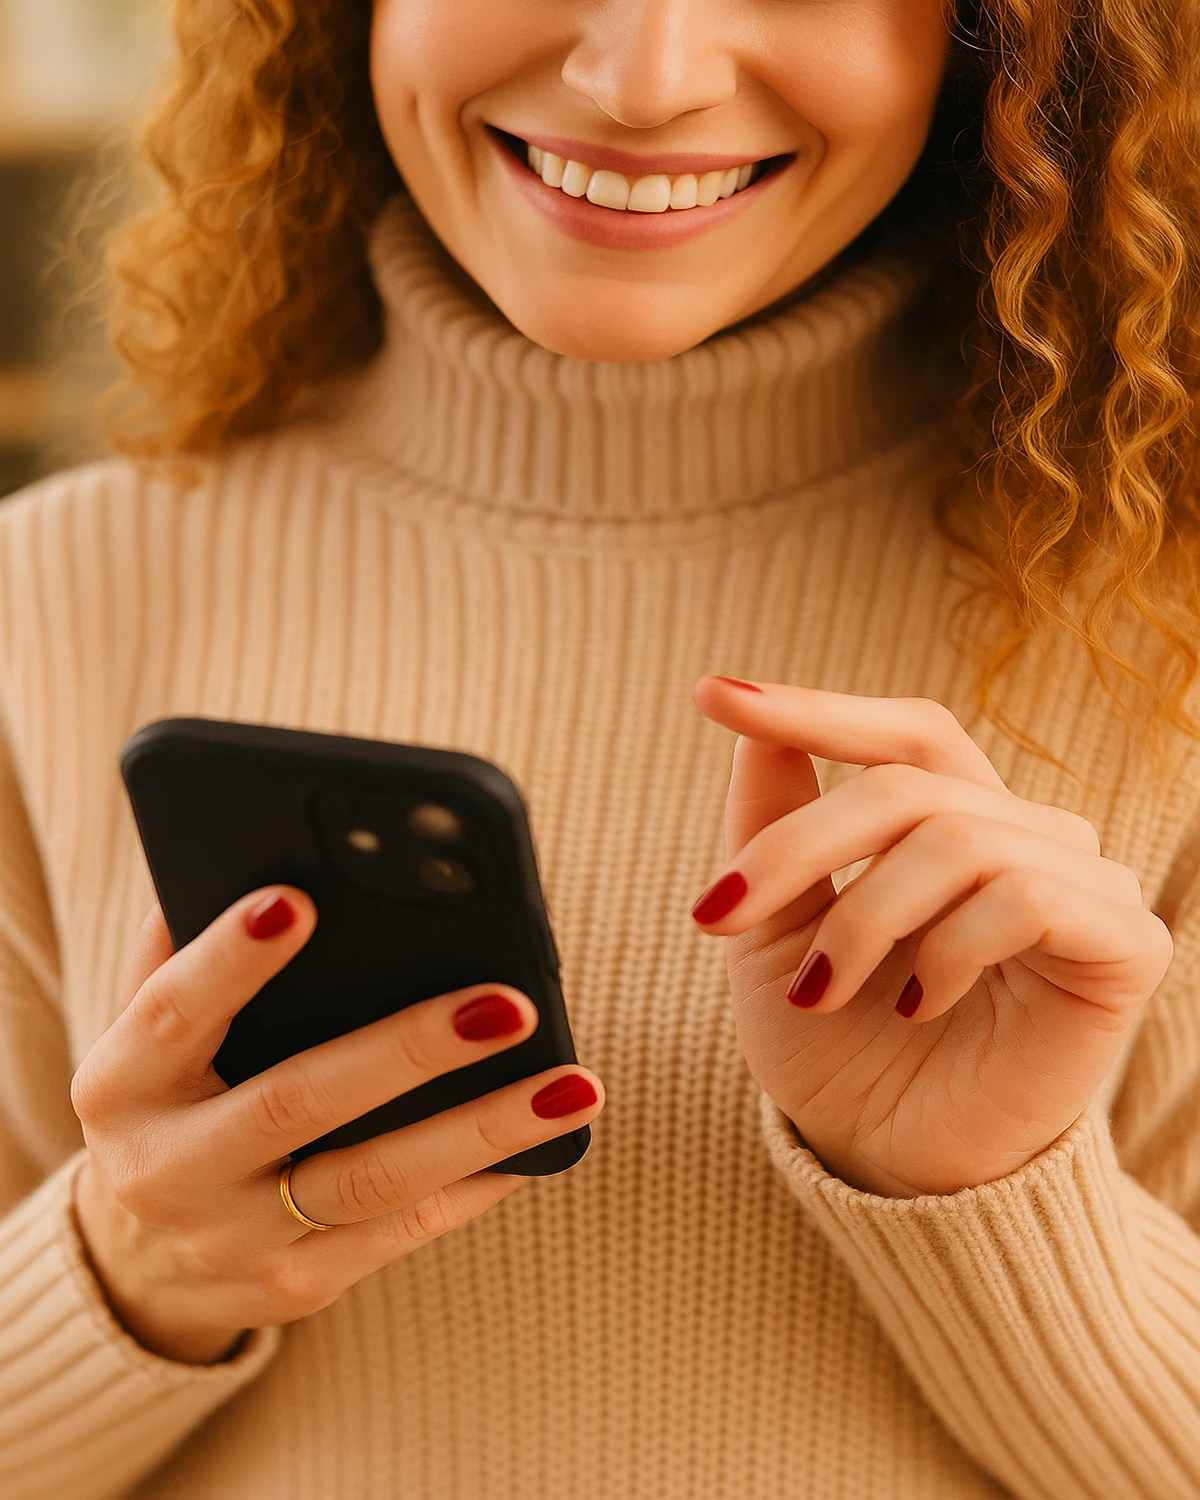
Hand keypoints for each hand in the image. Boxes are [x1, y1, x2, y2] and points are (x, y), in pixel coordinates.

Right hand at [71, 888, 604, 1363]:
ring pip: (375, 1180)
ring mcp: (236, 1238)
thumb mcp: (149, 1034)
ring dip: (483, 1129)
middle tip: (508, 1004)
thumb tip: (253, 856)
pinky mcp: (297, 1284)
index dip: (231, 960)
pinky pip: (403, 1232)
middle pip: (299, 1102)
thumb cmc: (172, 1101)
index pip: (174, 1013)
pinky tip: (543, 1141)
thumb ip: (182, 951)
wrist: (143, 1264)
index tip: (298, 898)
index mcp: (122, 1086)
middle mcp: (169, 1170)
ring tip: (571, 1085)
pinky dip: (479, 1184)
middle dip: (408, 1050)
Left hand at [689, 675, 1173, 1197]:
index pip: (902, 734)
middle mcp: (1023, 835)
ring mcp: (1080, 883)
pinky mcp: (1121, 942)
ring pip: (957, 836)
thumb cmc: (839, 1046)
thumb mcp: (776, 929)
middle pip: (906, 783)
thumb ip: (774, 826)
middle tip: (724, 912)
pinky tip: (919, 1002)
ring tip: (820, 991)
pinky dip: (948, 947)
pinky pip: (1027, 896)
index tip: (713, 695)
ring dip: (864, 917)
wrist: (894, 1164)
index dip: (816, 709)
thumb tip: (751, 727)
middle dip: (800, 844)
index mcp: (950, 823)